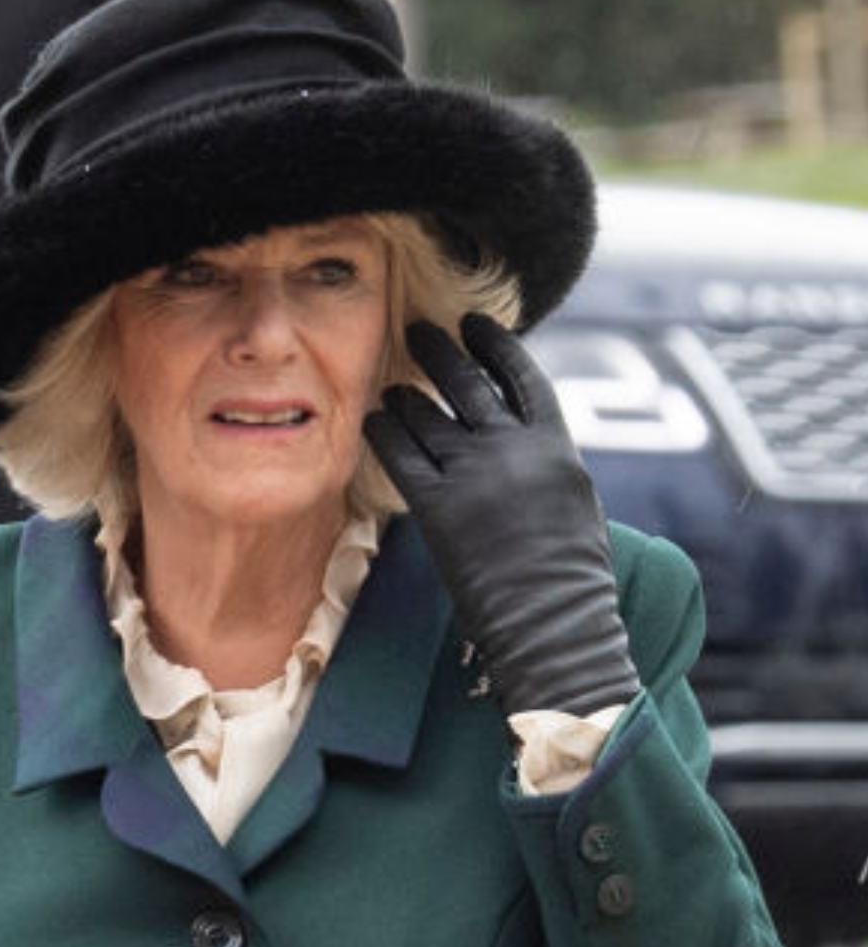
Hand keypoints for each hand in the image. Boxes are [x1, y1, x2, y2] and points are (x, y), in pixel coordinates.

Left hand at [363, 313, 639, 716]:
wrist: (554, 623)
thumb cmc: (570, 576)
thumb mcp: (574, 503)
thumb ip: (545, 461)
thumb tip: (519, 435)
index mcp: (557, 446)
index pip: (523, 377)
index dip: (496, 345)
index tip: (476, 323)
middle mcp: (513, 450)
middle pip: (467, 384)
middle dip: (440, 352)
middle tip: (418, 331)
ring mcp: (473, 475)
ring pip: (427, 417)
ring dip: (405, 398)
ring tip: (391, 388)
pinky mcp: (437, 506)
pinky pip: (400, 454)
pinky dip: (383, 433)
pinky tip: (371, 421)